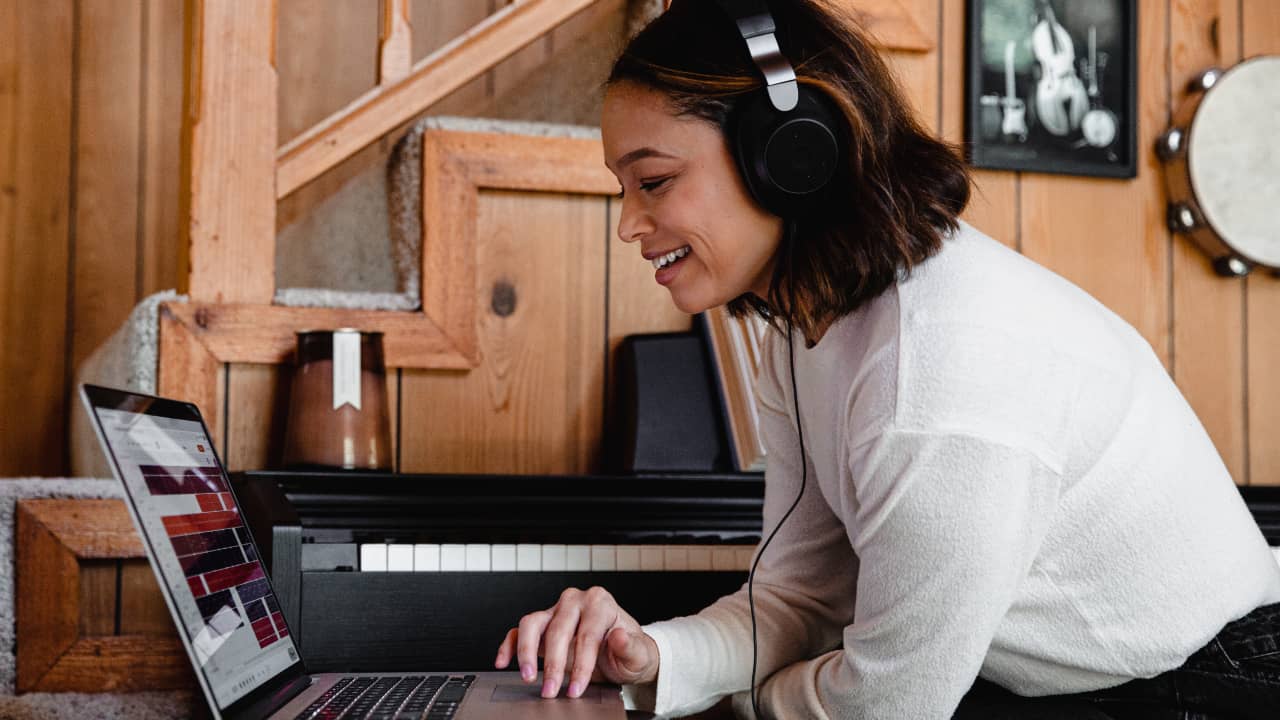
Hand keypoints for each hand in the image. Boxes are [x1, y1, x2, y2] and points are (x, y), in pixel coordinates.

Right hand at [493, 586, 659, 697]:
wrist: (623, 654)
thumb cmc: (629, 652)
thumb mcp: (639, 654)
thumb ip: (631, 646)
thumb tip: (618, 637)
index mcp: (600, 603)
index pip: (586, 634)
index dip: (581, 664)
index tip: (577, 687)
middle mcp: (575, 601)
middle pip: (558, 630)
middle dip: (553, 664)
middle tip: (551, 691)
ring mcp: (555, 611)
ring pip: (532, 623)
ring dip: (527, 651)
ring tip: (528, 676)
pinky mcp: (542, 624)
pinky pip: (519, 631)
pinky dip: (510, 645)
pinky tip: (504, 661)